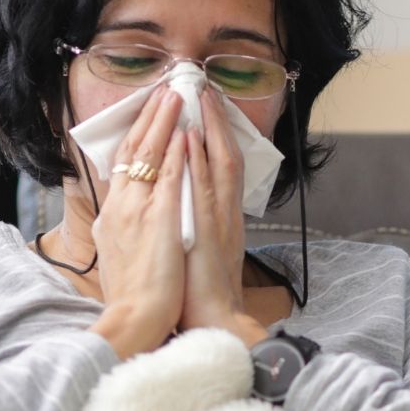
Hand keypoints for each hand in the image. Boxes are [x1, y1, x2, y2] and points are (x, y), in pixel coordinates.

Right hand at [87, 88, 187, 359]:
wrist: (136, 320)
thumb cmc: (136, 295)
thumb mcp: (123, 253)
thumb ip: (127, 228)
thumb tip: (131, 213)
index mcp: (114, 215)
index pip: (122, 165)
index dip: (136, 136)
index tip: (149, 113)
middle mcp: (121, 207)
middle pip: (132, 152)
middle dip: (148, 118)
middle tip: (162, 90)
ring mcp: (138, 212)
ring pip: (148, 157)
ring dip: (162, 124)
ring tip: (174, 97)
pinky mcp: (156, 220)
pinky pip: (166, 177)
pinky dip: (173, 153)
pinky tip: (184, 133)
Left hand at [178, 88, 269, 346]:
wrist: (213, 322)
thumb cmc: (199, 292)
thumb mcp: (199, 248)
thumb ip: (196, 222)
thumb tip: (184, 202)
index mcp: (222, 216)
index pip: (221, 166)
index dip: (214, 134)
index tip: (205, 107)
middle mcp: (225, 213)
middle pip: (225, 156)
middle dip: (215, 121)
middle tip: (205, 88)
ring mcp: (219, 221)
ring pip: (219, 166)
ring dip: (210, 130)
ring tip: (201, 98)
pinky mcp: (209, 233)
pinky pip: (204, 190)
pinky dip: (198, 163)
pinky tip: (190, 140)